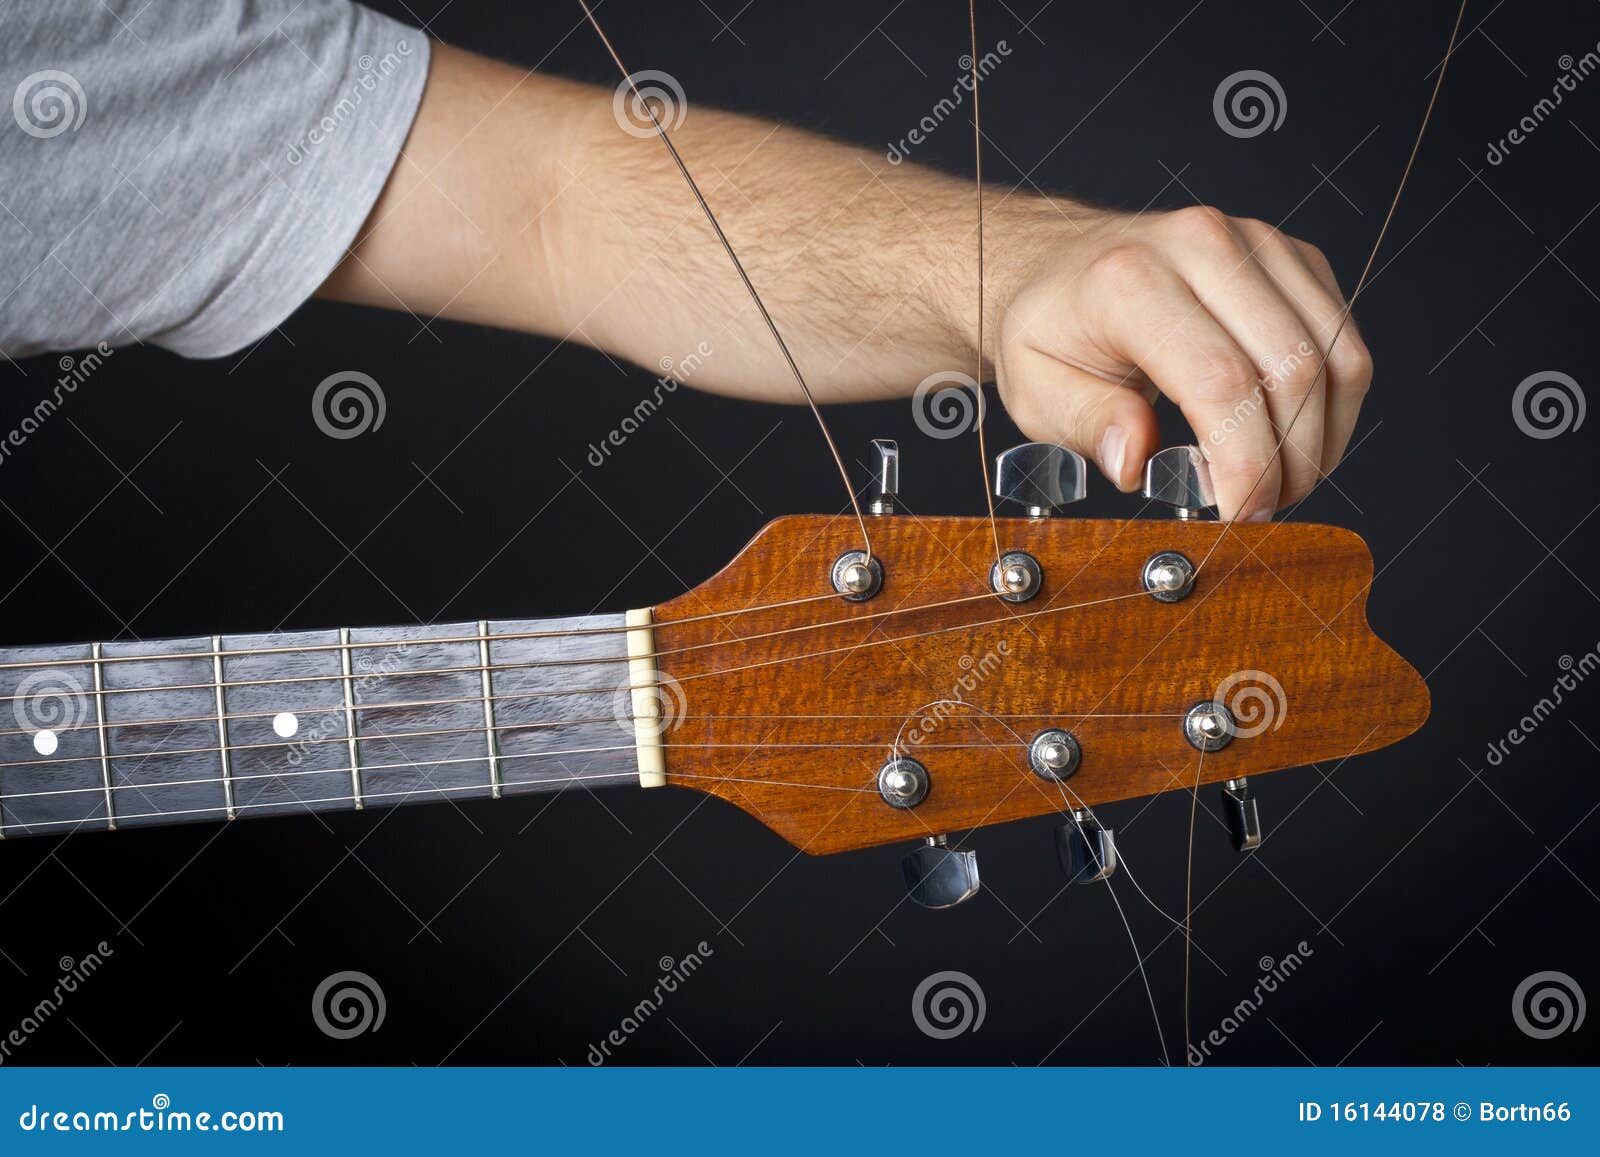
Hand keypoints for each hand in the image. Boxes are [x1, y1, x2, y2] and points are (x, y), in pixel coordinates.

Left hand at [991, 205, 1371, 520]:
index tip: (1241, 514)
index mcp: (1131, 279)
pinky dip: (1331, 402)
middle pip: (1293, 368)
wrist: (1058, 265)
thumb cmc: (1051, 330)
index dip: (1245, 461)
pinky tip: (1292, 437)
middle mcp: (1202, 245)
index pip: (1220, 379)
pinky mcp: (1290, 256)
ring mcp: (1255, 243)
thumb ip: (1087, 424)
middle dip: (1291, 459)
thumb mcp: (1035, 389)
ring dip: (1322, 436)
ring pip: (1335, 354)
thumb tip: (1136, 458)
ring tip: (1279, 481)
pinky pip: (1342, 338)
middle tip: (1262, 510)